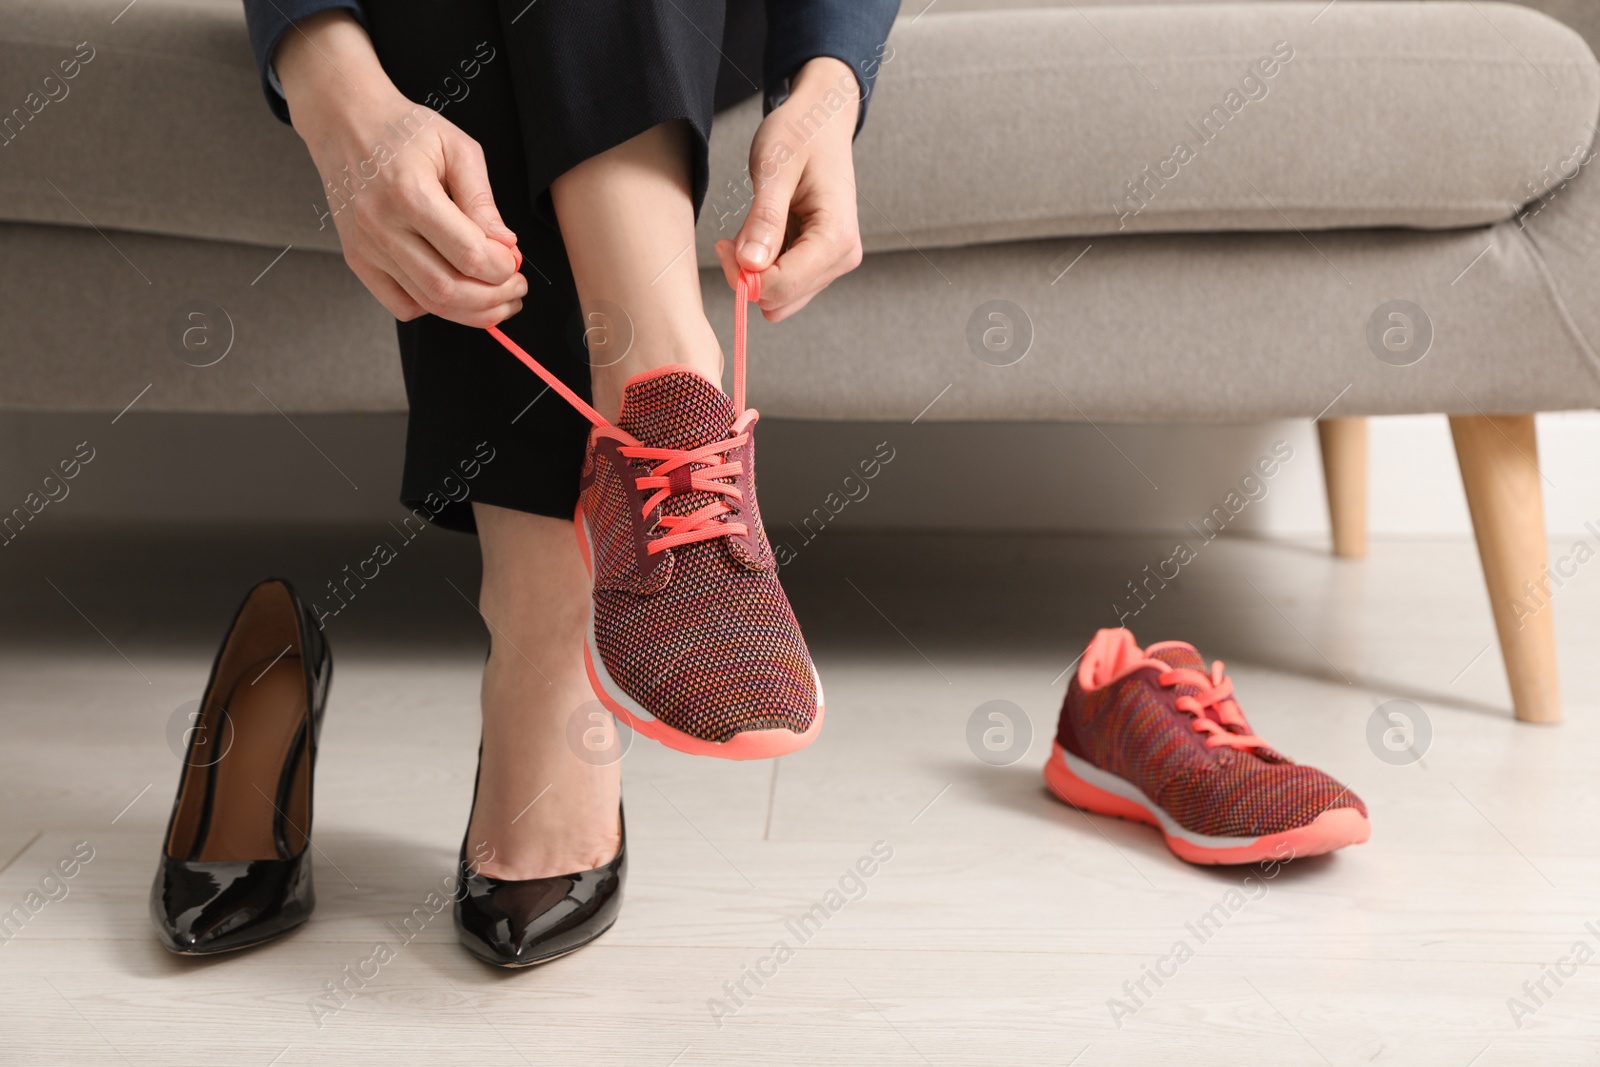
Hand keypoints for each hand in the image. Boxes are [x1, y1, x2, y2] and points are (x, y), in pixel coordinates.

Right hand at [275, 12, 524, 326]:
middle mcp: (381, 225)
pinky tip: (453, 292)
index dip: (502, 268)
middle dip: (493, 297)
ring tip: (497, 298)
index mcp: (409, 192)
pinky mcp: (357, 258)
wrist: (344, 121)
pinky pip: (400, 304)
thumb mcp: (457, 148)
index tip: (516, 262)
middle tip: (516, 287)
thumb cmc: (403, 129)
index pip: (468, 254)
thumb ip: (482, 200)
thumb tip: (506, 246)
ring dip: (471, 311)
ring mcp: (366, 246)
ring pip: (427, 303)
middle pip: (448, 289)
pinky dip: (432, 308)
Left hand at [714, 57, 864, 321]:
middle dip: (749, 277)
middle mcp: (842, 256)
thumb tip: (749, 264)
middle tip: (730, 240)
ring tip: (749, 231)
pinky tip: (761, 236)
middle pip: (782, 299)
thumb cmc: (802, 133)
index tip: (723, 245)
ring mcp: (833, 262)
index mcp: (836, 236)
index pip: (784, 286)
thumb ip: (764, 219)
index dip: (745, 276)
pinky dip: (765, 268)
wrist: (821, 119)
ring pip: (781, 298)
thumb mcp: (775, 169)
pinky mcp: (821, 261)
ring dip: (756, 273)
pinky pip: (785, 284)